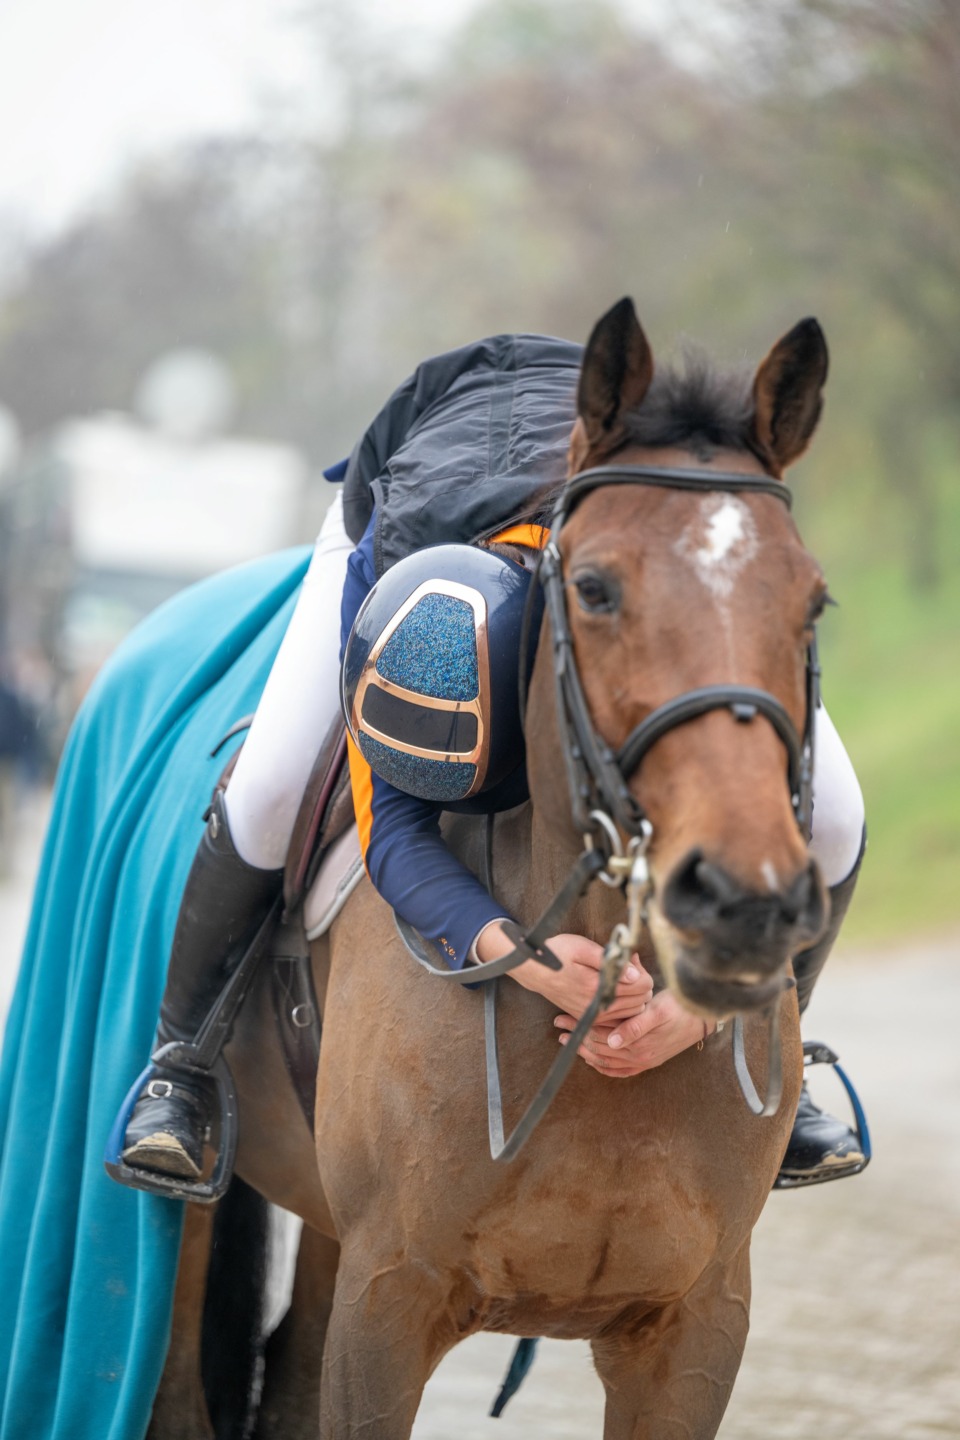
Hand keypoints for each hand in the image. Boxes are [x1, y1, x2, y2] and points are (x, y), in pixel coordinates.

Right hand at [475, 923, 652, 1021]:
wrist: (534, 969)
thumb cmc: (556, 953)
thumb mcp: (582, 947)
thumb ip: (609, 960)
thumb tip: (634, 972)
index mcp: (595, 987)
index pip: (639, 987)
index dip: (643, 972)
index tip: (634, 961)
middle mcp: (595, 1007)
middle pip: (639, 1002)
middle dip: (642, 985)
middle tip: (631, 968)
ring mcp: (592, 1015)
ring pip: (631, 1013)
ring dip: (635, 996)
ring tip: (625, 977)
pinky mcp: (588, 1018)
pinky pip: (617, 1018)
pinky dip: (624, 1006)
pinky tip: (617, 990)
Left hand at [554, 989, 711, 1077]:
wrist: (702, 1016)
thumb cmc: (679, 1007)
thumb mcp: (658, 1011)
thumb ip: (635, 1026)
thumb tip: (612, 1040)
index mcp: (639, 1043)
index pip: (600, 1037)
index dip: (580, 1027)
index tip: (563, 1018)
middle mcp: (639, 1057)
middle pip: (600, 1049)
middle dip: (577, 1038)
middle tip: (559, 1027)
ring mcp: (643, 1061)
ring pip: (607, 1061)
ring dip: (586, 1052)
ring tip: (569, 1042)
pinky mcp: (648, 1061)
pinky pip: (621, 1071)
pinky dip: (605, 1068)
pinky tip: (594, 1063)